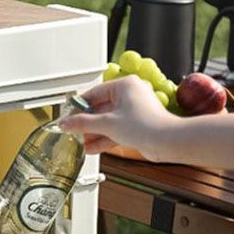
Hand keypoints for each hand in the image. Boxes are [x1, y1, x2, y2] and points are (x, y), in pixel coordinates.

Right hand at [60, 75, 177, 159]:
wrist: (167, 142)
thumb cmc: (146, 125)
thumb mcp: (107, 123)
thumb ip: (83, 123)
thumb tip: (66, 123)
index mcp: (124, 86)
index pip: (94, 93)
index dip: (79, 107)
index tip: (68, 116)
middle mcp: (130, 95)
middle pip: (100, 108)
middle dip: (86, 123)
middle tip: (72, 130)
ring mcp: (133, 111)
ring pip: (107, 121)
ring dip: (93, 133)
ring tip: (80, 142)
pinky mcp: (136, 125)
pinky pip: (115, 130)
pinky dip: (103, 138)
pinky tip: (91, 148)